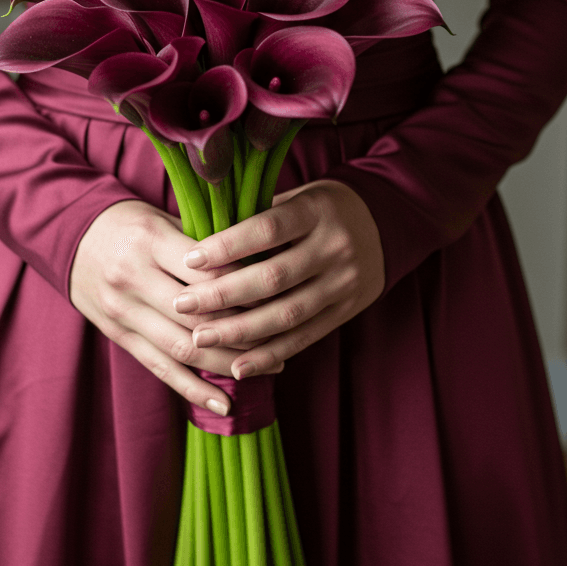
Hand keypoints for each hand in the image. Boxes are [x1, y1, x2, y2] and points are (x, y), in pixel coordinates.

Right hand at [69, 199, 282, 415]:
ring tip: (268, 369)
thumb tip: (261, 267)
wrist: (70, 236)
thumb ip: (204, 244)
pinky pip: (159, 368)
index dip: (248, 288)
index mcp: (150, 241)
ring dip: (228, 364)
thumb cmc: (131, 224)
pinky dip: (193, 390)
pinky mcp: (118, 335)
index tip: (282, 296)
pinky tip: (224, 404)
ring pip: (183, 348)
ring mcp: (123, 311)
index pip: (209, 273)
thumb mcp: (164, 219)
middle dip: (247, 332)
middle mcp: (133, 278)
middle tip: (285, 339)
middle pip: (199, 316)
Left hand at [171, 179, 384, 377]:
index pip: (268, 229)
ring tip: (200, 338)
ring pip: (287, 314)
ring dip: (240, 331)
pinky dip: (269, 355)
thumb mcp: (296, 198)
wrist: (384, 225)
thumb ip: (255, 216)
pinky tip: (237, 367)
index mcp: (317, 212)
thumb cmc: (319, 209)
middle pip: (273, 277)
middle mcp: (334, 248)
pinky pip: (304, 338)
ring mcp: (343, 283)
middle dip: (223, 294)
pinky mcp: (346, 311)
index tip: (190, 259)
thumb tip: (194, 236)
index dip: (228, 246)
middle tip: (182, 305)